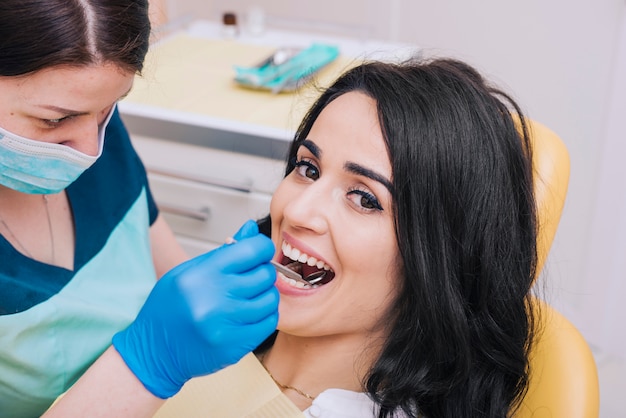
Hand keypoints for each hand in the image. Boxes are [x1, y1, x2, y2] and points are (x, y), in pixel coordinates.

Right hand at [112, 220, 278, 397]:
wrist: (154, 352)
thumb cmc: (169, 308)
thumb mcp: (188, 271)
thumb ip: (224, 251)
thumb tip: (252, 229)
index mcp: (202, 274)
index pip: (252, 249)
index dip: (262, 247)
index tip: (259, 252)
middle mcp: (214, 298)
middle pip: (265, 274)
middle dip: (262, 272)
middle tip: (250, 278)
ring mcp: (226, 324)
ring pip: (271, 299)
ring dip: (265, 295)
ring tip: (249, 297)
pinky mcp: (235, 346)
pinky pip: (269, 323)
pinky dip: (265, 316)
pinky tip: (250, 314)